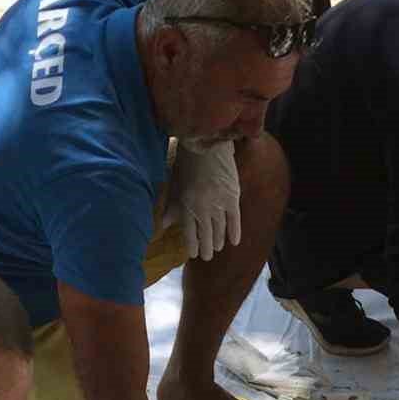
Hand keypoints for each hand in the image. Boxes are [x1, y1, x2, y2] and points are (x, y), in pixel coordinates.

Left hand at [162, 141, 240, 260]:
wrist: (206, 142)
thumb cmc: (187, 161)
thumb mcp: (175, 183)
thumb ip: (172, 205)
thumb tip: (163, 225)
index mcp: (186, 204)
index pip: (189, 233)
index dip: (191, 245)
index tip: (192, 254)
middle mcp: (202, 208)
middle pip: (205, 234)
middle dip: (205, 248)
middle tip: (207, 256)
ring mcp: (219, 204)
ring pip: (219, 229)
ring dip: (218, 241)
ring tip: (217, 248)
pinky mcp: (232, 197)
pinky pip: (234, 220)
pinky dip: (234, 231)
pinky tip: (234, 242)